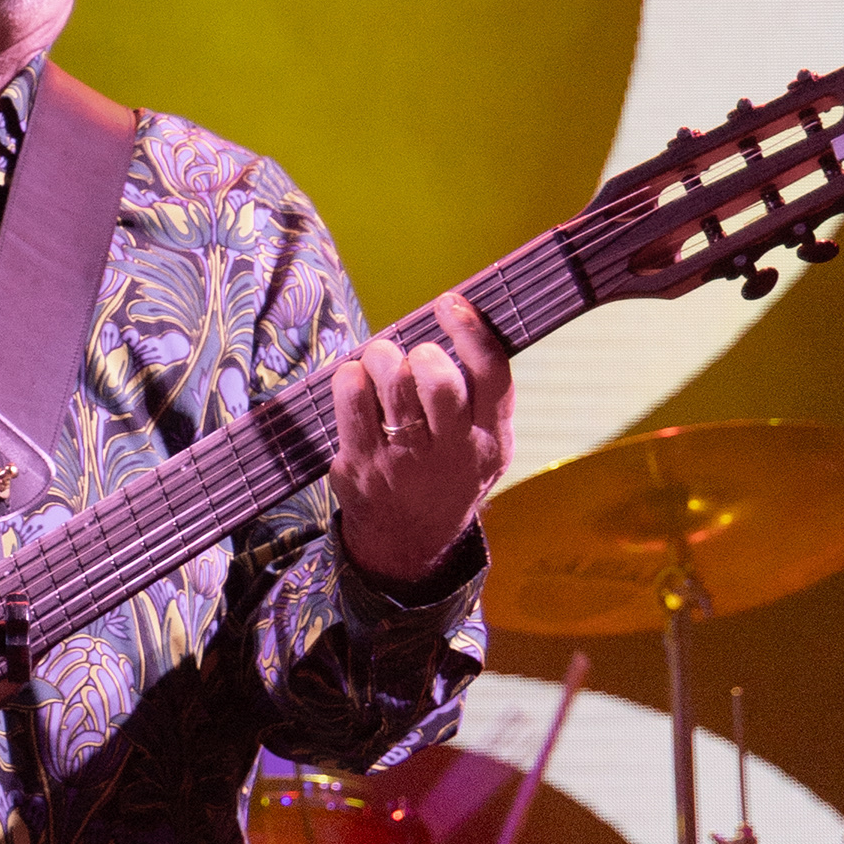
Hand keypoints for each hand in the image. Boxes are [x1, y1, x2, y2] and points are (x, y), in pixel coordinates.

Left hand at [328, 292, 512, 589]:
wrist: (411, 541)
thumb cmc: (450, 472)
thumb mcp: (487, 446)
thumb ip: (485, 396)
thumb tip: (465, 321)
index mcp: (490, 440)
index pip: (492, 378)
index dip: (472, 332)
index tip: (449, 302)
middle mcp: (451, 453)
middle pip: (440, 384)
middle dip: (422, 355)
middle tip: (413, 356)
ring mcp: (404, 461)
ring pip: (392, 385)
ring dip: (383, 357)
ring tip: (381, 361)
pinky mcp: (361, 465)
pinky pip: (352, 402)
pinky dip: (350, 378)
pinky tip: (355, 379)